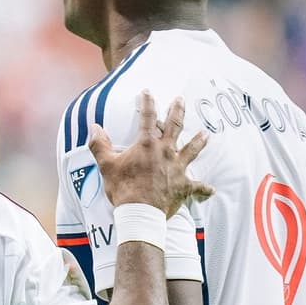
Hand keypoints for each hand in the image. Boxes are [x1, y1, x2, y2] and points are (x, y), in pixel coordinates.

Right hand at [89, 91, 213, 216]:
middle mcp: (165, 152)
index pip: (147, 118)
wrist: (140, 212)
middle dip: (177, 111)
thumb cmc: (123, 189)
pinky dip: (204, 188)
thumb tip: (94, 127)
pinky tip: (211, 189)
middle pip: (175, 126)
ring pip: (192, 150)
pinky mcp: (184, 186)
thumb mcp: (106, 166)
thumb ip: (99, 145)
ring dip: (199, 141)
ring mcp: (177, 168)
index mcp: (147, 145)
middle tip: (180, 100)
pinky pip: (197, 187)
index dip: (147, 103)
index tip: (148, 92)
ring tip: (205, 134)